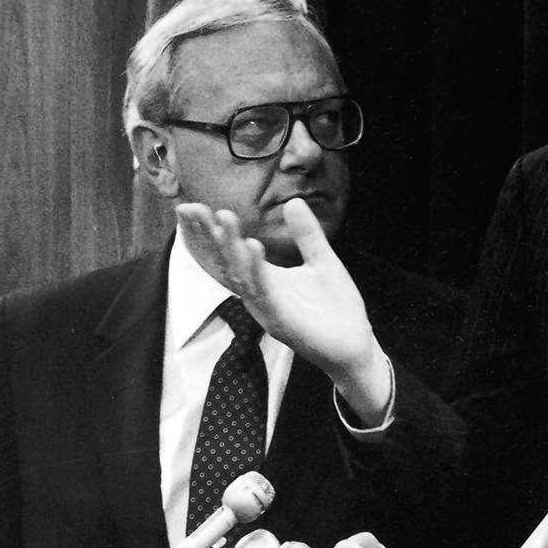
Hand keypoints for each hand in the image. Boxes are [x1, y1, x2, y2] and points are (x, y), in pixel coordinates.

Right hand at [175, 199, 392, 422]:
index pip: (229, 253)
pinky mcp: (282, 322)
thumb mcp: (323, 262)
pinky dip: (256, 272)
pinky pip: (264, 295)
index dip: (209, 232)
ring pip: (241, 276)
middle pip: (225, 263)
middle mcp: (259, 294)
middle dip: (208, 236)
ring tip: (223, 220)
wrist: (356, 346)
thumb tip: (293, 201)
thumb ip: (307, 234)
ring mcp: (267, 309)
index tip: (190, 206)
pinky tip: (253, 248)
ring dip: (230, 249)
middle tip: (192, 208)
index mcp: (265, 279)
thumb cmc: (336, 308)